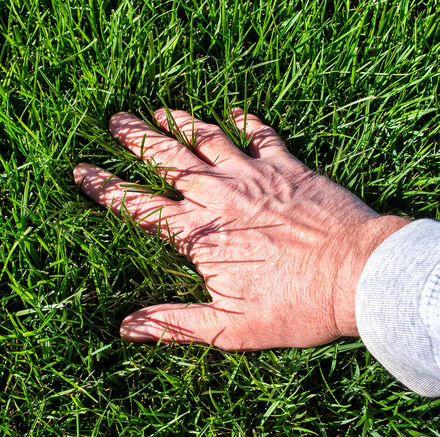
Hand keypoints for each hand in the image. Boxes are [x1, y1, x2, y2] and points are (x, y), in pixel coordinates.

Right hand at [74, 108, 408, 350]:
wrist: (358, 275)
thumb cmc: (296, 307)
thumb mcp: (230, 328)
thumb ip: (175, 323)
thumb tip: (127, 328)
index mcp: (198, 234)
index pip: (138, 206)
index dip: (105, 188)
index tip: (82, 171)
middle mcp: (218, 195)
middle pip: (167, 160)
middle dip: (136, 139)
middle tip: (115, 121)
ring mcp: (254, 174)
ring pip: (206, 138)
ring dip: (179, 122)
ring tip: (157, 110)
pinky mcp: (288, 165)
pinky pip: (262, 134)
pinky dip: (246, 121)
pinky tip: (236, 110)